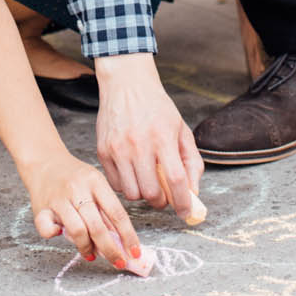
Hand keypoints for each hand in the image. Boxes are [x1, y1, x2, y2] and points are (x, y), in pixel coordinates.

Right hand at [22, 149, 147, 273]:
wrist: (44, 161)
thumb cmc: (73, 177)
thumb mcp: (95, 184)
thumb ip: (106, 210)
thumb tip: (122, 242)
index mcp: (95, 181)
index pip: (116, 213)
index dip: (128, 236)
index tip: (135, 253)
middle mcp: (77, 189)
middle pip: (97, 226)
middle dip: (111, 249)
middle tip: (118, 262)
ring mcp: (58, 199)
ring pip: (77, 230)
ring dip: (86, 247)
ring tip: (91, 254)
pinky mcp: (41, 208)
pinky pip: (48, 230)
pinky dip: (55, 236)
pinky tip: (61, 234)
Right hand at [93, 54, 205, 223]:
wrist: (127, 84)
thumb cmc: (156, 106)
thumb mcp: (181, 129)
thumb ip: (191, 161)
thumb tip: (193, 191)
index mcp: (162, 137)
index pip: (175, 179)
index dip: (183, 201)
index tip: (186, 211)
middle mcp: (138, 144)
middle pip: (150, 192)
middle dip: (161, 201)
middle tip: (164, 195)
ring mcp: (118, 149)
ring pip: (131, 193)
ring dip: (142, 194)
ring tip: (147, 181)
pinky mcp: (102, 151)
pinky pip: (115, 184)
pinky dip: (126, 185)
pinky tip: (132, 172)